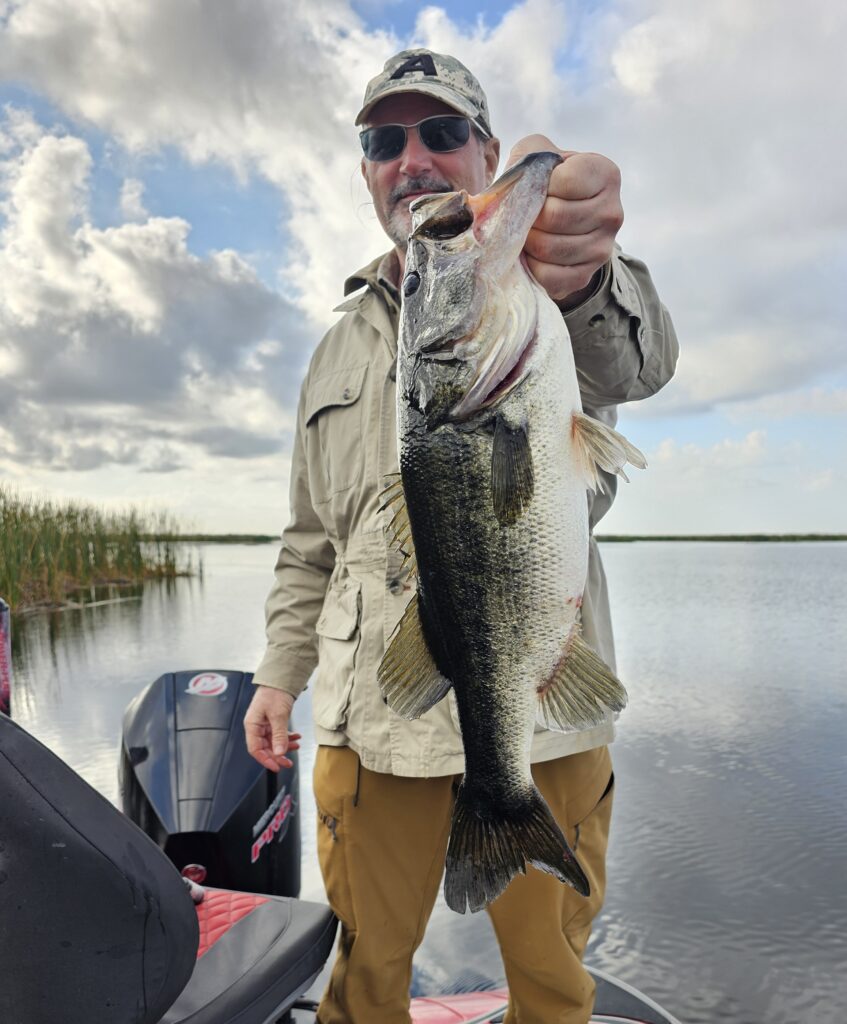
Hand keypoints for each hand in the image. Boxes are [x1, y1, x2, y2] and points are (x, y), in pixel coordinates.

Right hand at [244, 686, 300, 772]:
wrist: (281, 678)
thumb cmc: (274, 692)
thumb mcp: (278, 715)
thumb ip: (279, 735)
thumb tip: (279, 753)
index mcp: (252, 725)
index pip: (255, 749)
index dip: (265, 760)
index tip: (277, 767)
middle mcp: (256, 726)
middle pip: (264, 747)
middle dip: (277, 755)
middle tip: (289, 762)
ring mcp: (264, 723)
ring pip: (273, 741)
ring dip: (284, 746)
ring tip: (296, 746)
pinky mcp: (272, 720)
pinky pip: (278, 734)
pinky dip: (287, 736)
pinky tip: (296, 737)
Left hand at [508, 134, 622, 305]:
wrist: (557, 218)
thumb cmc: (545, 180)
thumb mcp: (538, 154)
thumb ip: (529, 160)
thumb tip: (514, 191)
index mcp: (606, 174)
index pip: (566, 182)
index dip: (539, 186)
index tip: (536, 187)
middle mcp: (612, 212)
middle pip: (555, 217)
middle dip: (529, 216)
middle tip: (524, 215)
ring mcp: (603, 248)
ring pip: (549, 248)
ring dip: (527, 241)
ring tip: (526, 232)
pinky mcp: (586, 275)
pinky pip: (550, 276)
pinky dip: (531, 267)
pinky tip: (531, 254)